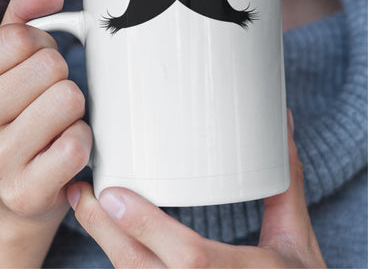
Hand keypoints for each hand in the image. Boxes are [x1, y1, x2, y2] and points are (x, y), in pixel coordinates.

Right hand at [0, 0, 91, 264]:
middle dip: (57, 80)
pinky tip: (59, 151)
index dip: (40, 49)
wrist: (0, 199)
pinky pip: (78, 141)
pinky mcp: (26, 190)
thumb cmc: (4, 123)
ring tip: (52, 126)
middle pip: (51, 68)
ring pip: (69, 100)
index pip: (21, 38)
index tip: (32, 71)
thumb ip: (22, 18)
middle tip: (43, 103)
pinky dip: (80, 141)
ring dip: (71, 111)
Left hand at [68, 110, 325, 267]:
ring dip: (104, 240)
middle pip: (140, 268)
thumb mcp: (296, 239)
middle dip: (104, 230)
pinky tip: (106, 229)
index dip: (147, 227)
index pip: (190, 258)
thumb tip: (283, 124)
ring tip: (84, 202)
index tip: (111, 193)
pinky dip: (118, 254)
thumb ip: (284, 184)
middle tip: (81, 190)